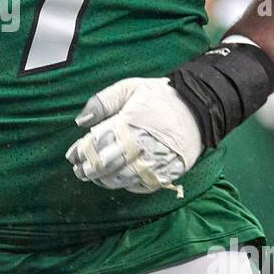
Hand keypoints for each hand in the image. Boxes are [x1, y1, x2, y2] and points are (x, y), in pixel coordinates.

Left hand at [65, 77, 202, 194]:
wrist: (201, 108)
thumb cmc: (161, 96)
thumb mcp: (130, 87)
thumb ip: (102, 102)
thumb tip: (80, 121)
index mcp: (129, 123)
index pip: (97, 144)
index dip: (81, 153)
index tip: (72, 156)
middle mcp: (141, 145)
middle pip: (107, 165)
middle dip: (89, 170)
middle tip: (79, 171)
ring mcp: (156, 162)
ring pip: (122, 179)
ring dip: (105, 180)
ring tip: (96, 177)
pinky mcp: (169, 172)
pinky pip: (143, 186)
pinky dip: (127, 186)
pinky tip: (119, 181)